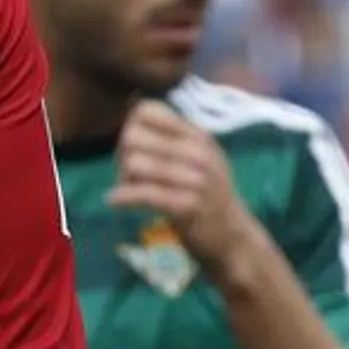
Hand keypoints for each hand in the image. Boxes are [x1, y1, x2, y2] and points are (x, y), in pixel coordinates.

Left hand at [107, 100, 267, 279]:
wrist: (234, 238)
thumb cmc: (207, 197)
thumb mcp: (196, 160)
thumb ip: (168, 141)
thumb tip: (126, 126)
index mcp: (197, 136)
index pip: (146, 110)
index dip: (132, 127)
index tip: (135, 149)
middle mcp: (198, 152)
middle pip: (133, 136)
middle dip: (121, 155)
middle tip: (129, 175)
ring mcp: (196, 179)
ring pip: (134, 163)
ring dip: (123, 178)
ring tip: (130, 189)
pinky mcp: (188, 206)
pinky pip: (143, 193)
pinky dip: (123, 197)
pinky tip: (115, 201)